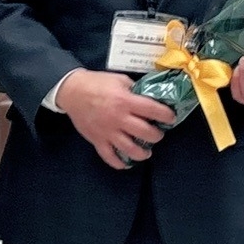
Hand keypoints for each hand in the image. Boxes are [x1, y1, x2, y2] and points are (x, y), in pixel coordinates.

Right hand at [57, 70, 176, 169]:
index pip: (152, 110)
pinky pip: (110, 157)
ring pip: (130, 149)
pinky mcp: (97, 140)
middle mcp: (118, 118)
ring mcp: (107, 132)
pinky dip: (119, 163)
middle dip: (157, 135)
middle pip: (145, 133)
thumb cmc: (97, 83)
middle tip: (158, 134)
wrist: (72, 91)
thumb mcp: (120, 80)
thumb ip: (135, 90)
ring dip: (142, 153)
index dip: (166, 115)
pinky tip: (126, 163)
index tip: (171, 117)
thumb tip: (150, 98)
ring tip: (146, 151)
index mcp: (125, 101)